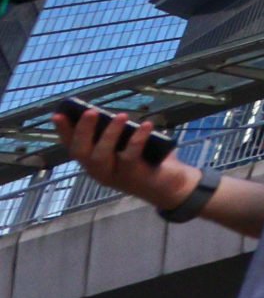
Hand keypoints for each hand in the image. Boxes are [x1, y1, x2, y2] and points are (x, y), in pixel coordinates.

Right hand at [52, 103, 181, 207]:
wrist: (171, 186)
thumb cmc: (147, 160)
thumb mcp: (130, 144)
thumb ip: (120, 133)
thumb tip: (113, 115)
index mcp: (94, 161)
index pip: (73, 145)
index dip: (64, 131)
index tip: (57, 114)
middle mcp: (98, 170)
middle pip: (81, 153)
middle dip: (82, 131)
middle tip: (90, 111)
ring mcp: (113, 176)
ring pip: (100, 157)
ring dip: (109, 135)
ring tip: (121, 115)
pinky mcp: (132, 177)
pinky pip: (130, 158)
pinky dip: (138, 139)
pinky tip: (147, 124)